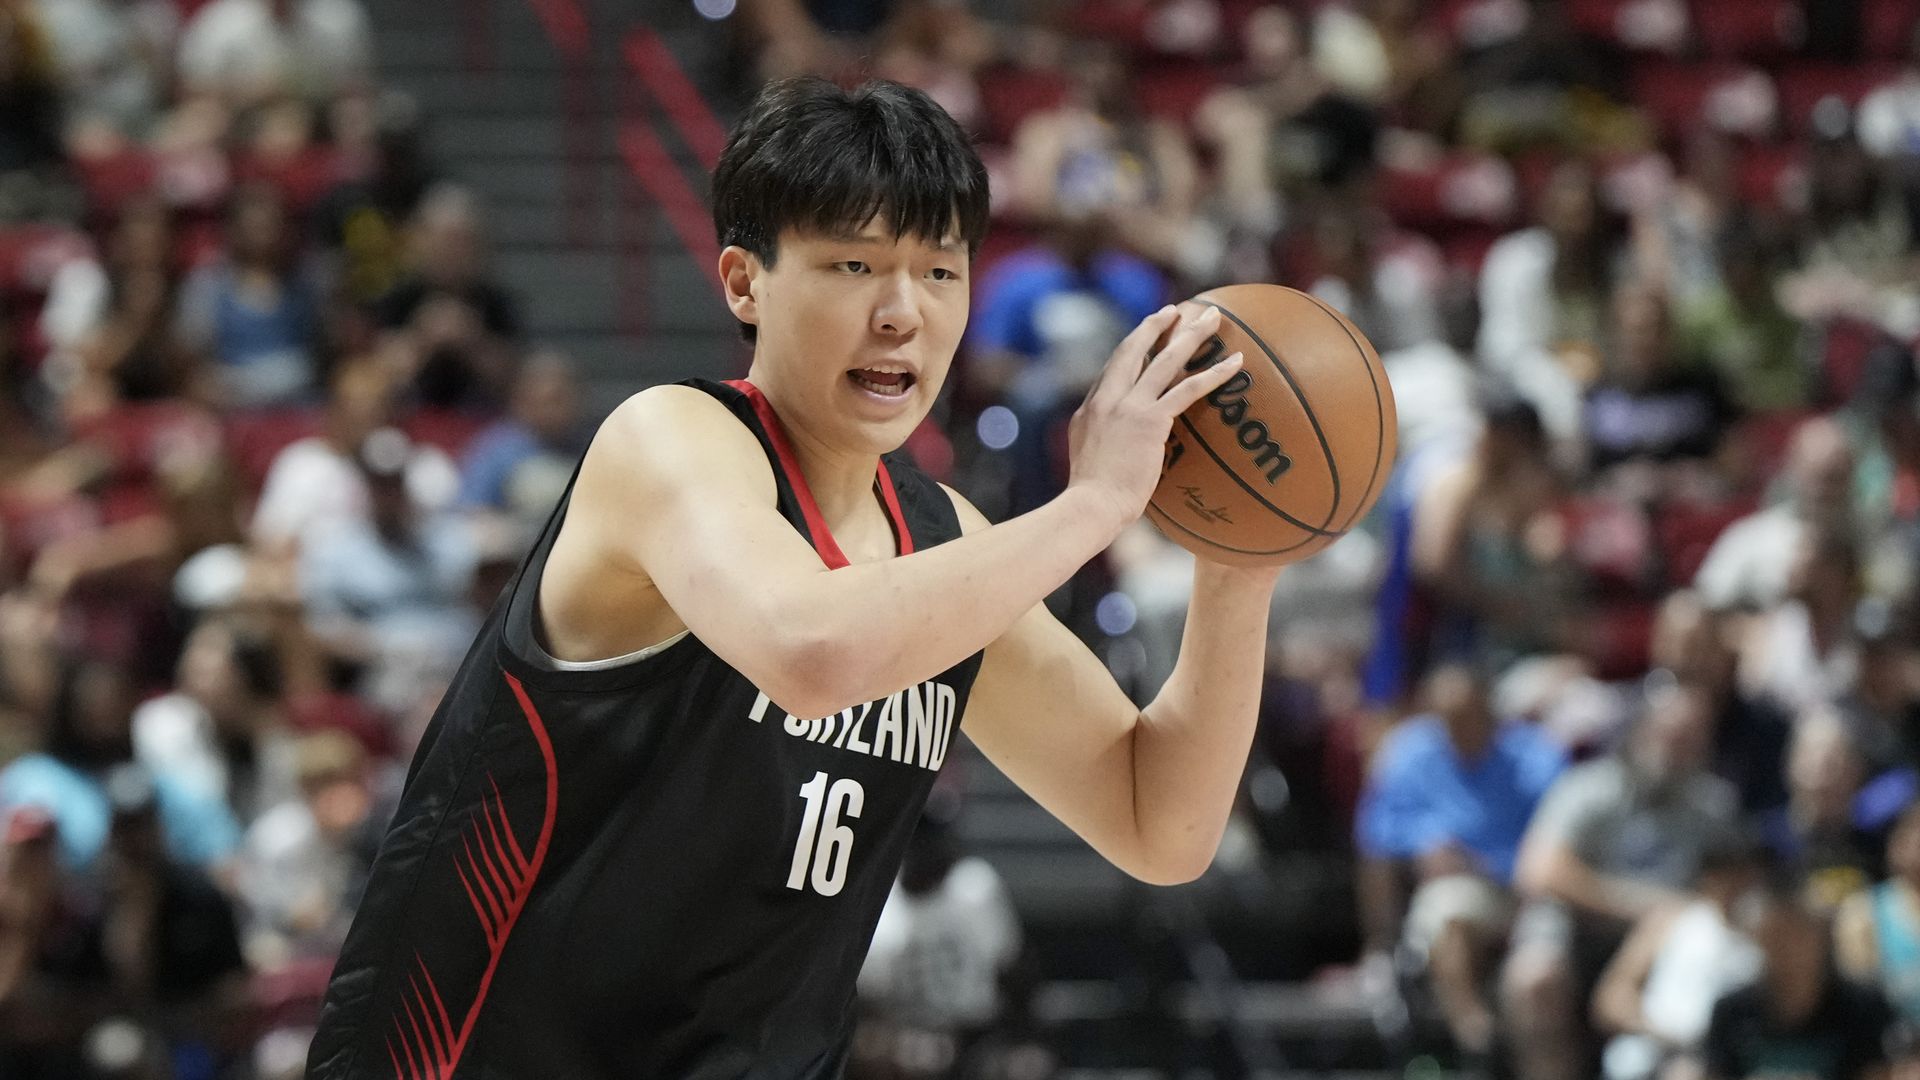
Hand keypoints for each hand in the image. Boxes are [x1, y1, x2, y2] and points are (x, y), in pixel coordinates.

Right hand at [1066, 303, 1243, 533]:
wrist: (1090, 504)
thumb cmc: (1092, 497)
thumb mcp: (1088, 459)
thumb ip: (1104, 442)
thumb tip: (1121, 446)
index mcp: (1091, 406)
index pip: (1115, 368)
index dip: (1134, 347)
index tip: (1148, 334)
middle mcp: (1108, 398)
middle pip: (1134, 349)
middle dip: (1156, 326)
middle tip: (1176, 311)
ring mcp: (1129, 406)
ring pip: (1165, 360)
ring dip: (1192, 335)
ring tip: (1212, 317)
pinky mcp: (1151, 420)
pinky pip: (1189, 389)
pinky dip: (1215, 374)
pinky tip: (1237, 363)